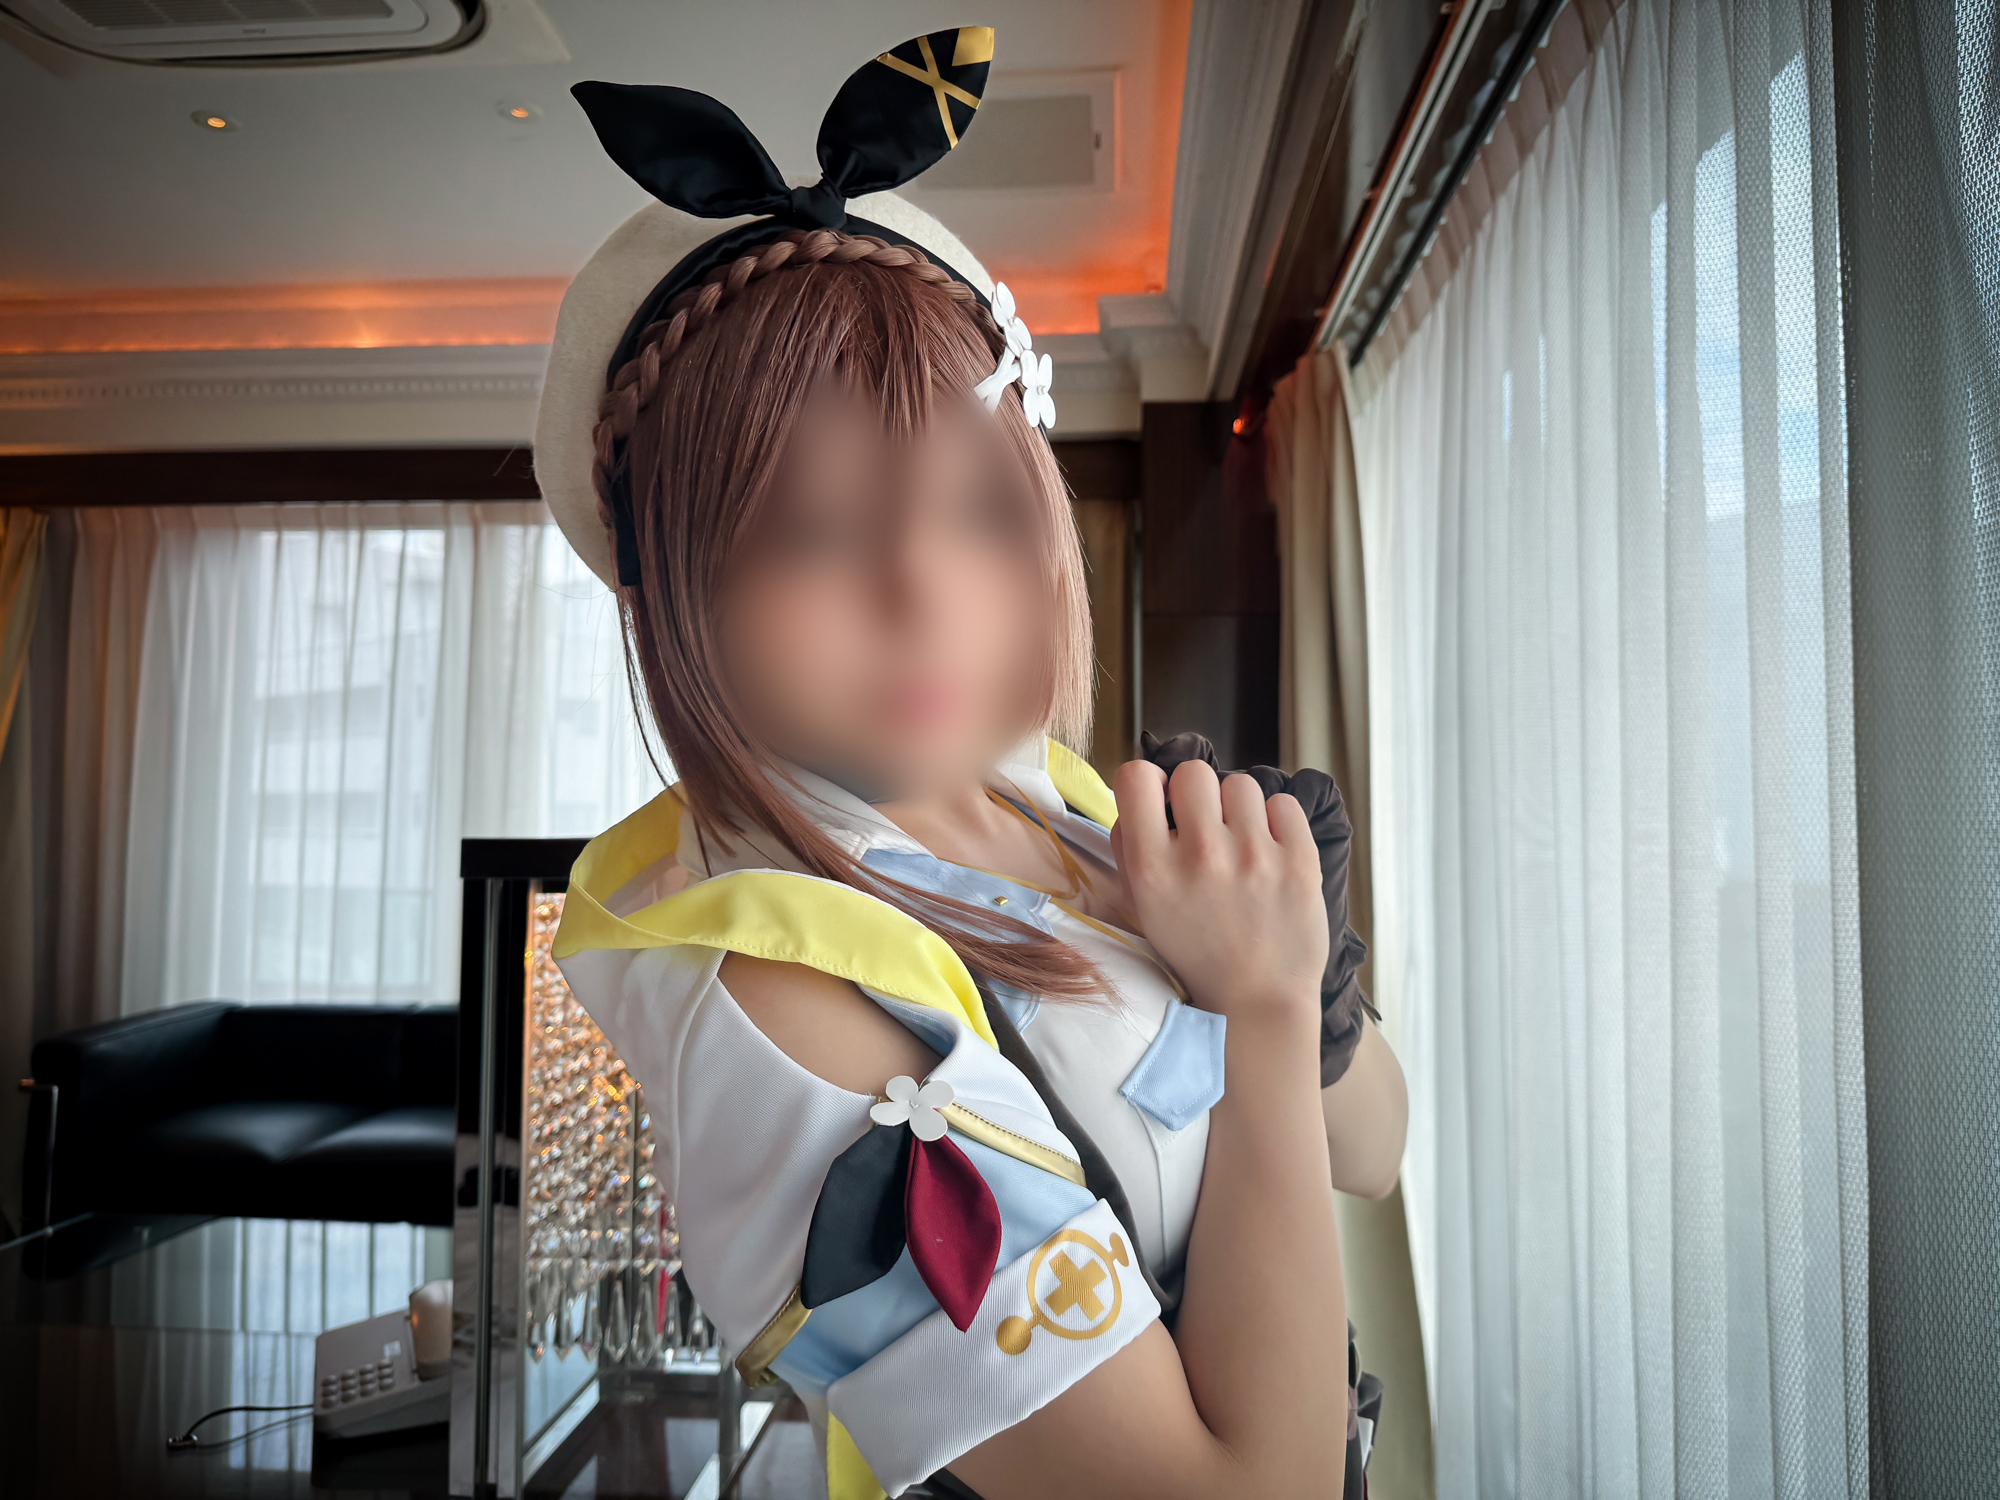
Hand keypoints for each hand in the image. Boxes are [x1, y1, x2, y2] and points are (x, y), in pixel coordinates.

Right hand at [1109, 757, 1327, 1025]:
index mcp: (1153, 868)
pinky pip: (1284, 804)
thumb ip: (1131, 848)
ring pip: (1241, 785)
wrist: (1256, 1003)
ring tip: (1242, 846)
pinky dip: (1277, 823)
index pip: (1137, 776)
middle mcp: (1201, 854)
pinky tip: (1270, 853)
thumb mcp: (1144, 908)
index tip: (1161, 805)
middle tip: (1206, 828)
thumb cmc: (1195, 954)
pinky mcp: (1299, 860)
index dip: (1149, 784)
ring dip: (1238, 810)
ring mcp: (1254, 855)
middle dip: (1197, 795)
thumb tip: (1141, 794)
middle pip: (1193, 771)